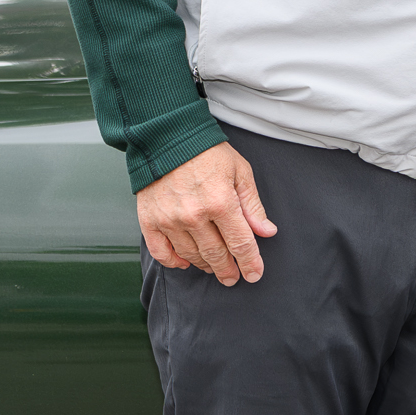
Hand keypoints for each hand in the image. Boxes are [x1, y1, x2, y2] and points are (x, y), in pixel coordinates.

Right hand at [138, 141, 274, 283]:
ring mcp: (169, 220)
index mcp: (220, 203)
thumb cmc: (206, 151)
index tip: (254, 274)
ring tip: (213, 267)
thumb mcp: (240, 172)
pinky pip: (161, 252)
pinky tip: (185, 262)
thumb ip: (252, 205)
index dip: (250, 263)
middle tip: (233, 278)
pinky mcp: (149, 220)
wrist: (167, 136)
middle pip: (216, 255)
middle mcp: (194, 215)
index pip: (241, 244)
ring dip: (205, 265)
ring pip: (191, 256)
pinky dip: (173, 262)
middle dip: (228, 270)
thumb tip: (266, 232)